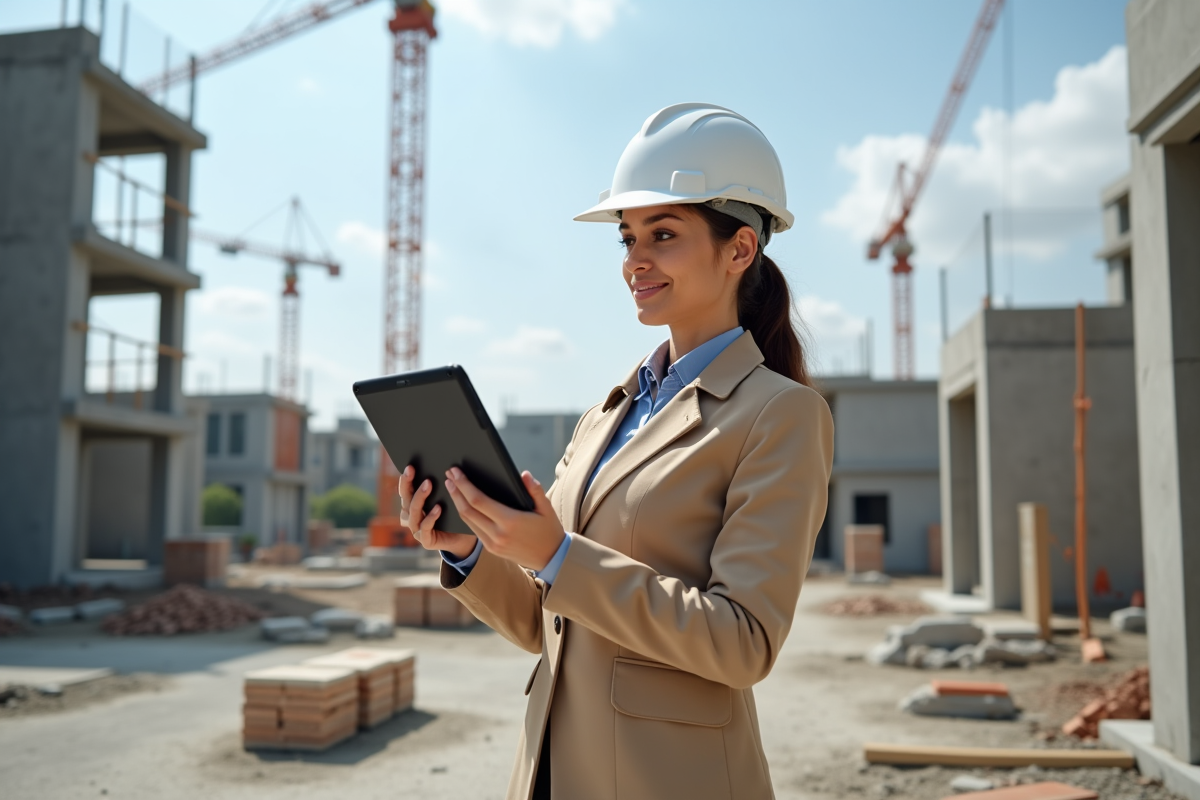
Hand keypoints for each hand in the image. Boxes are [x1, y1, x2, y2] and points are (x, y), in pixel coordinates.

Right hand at [398, 465, 476, 559]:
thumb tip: (445, 468)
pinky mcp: (425, 540)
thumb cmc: (453, 516)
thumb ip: (440, 487)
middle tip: (412, 470)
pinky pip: (425, 528)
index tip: (409, 467)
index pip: (405, 491)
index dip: (405, 479)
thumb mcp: (445, 499)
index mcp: (412, 506)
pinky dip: (430, 517)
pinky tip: (438, 508)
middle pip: (405, 499)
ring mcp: (417, 530)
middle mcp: (411, 517)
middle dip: (408, 483)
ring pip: (413, 512)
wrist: (463, 538)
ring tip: (429, 485)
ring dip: (420, 497)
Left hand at [444, 467, 564, 570]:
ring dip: (457, 502)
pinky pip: (474, 529)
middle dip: (455, 491)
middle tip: (449, 475)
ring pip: (467, 521)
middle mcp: (497, 534)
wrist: (551, 558)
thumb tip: (524, 474)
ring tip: (452, 486)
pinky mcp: (491, 549)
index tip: (456, 472)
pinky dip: (465, 514)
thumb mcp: (547, 509)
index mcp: (510, 522)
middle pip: (467, 510)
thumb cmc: (549, 530)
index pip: (479, 501)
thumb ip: (535, 490)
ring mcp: (492, 544)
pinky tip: (462, 504)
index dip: (464, 485)